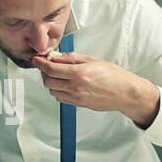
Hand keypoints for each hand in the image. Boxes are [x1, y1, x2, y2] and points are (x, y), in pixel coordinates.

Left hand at [31, 52, 160, 126]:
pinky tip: (64, 84)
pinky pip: (60, 98)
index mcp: (79, 73)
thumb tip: (56, 57)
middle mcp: (76, 87)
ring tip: (57, 74)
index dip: (40, 63)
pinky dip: (58, 90)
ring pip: (52, 91)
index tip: (36, 59)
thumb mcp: (92, 60)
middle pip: (48, 81)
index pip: (51, 69)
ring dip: (51, 82)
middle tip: (46, 65)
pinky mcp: (78, 104)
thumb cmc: (113, 76)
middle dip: (44, 72)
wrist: (124, 93)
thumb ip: (72, 58)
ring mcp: (76, 98)